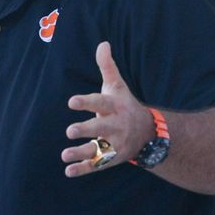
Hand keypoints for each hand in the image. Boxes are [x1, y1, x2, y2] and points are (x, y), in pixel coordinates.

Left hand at [62, 41, 151, 176]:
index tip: (71, 102)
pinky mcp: (111, 158)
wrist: (149, 134)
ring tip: (64, 155)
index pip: (100, 103)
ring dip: (81, 153)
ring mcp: (114, 143)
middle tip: (70, 130)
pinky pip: (97, 165)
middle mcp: (115, 125)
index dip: (86, 102)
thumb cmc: (125, 104)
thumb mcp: (117, 86)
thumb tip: (103, 43)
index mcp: (114, 106)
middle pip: (100, 127)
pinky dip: (83, 169)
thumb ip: (107, 67)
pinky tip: (68, 171)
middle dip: (86, 129)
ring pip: (98, 149)